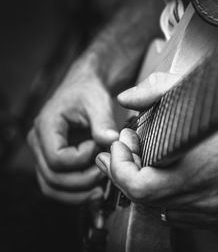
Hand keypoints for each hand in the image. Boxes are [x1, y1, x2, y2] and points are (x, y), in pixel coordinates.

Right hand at [28, 59, 118, 203]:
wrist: (82, 90)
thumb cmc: (88, 93)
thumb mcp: (98, 101)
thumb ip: (103, 122)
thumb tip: (112, 141)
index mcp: (46, 126)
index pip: (57, 158)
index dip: (82, 159)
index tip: (99, 146)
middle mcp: (38, 144)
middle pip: (52, 178)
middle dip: (83, 181)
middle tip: (106, 172)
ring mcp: (43, 156)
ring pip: (52, 188)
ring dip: (78, 194)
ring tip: (102, 190)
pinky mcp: (52, 164)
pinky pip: (57, 187)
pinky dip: (76, 194)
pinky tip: (96, 191)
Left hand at [96, 73, 217, 226]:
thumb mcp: (204, 93)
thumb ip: (158, 91)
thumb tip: (128, 98)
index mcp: (195, 167)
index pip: (138, 185)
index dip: (119, 166)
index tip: (120, 144)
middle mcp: (203, 195)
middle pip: (145, 199)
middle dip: (125, 173)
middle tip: (120, 152)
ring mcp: (214, 208)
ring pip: (161, 209)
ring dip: (145, 186)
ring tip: (141, 162)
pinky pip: (183, 214)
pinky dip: (166, 199)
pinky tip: (168, 180)